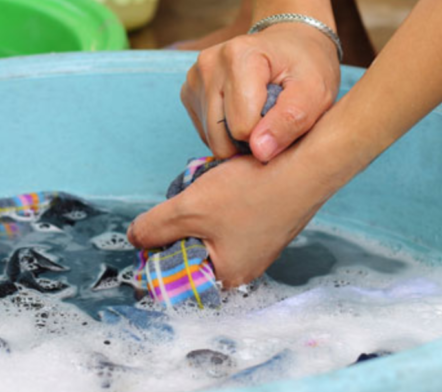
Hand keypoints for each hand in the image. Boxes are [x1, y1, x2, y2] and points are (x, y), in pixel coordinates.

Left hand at [127, 151, 331, 287]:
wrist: (307, 163)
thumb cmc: (253, 189)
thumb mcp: (189, 209)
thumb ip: (153, 228)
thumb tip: (134, 238)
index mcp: (226, 276)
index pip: (176, 277)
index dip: (156, 255)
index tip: (150, 230)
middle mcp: (243, 269)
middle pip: (192, 255)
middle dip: (178, 229)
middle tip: (180, 203)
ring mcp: (255, 248)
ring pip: (209, 236)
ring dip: (198, 215)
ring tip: (204, 191)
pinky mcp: (263, 227)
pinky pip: (227, 224)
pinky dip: (217, 207)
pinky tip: (222, 187)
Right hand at [181, 22, 339, 161]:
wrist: (291, 44)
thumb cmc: (306, 67)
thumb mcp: (316, 93)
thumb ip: (291, 121)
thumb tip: (259, 152)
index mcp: (239, 56)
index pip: (242, 127)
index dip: (267, 134)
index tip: (283, 119)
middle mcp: (209, 64)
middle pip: (220, 137)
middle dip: (248, 141)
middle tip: (272, 123)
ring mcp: (194, 78)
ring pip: (211, 139)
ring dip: (236, 139)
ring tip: (259, 117)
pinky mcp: (189, 92)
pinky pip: (205, 132)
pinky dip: (225, 133)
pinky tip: (242, 114)